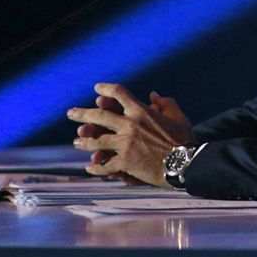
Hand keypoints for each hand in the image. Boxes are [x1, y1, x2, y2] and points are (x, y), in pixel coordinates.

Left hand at [67, 82, 195, 185]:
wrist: (184, 163)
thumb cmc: (183, 140)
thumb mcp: (178, 116)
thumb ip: (165, 103)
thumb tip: (152, 95)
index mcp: (141, 112)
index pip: (119, 93)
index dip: (106, 89)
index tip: (97, 89)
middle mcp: (129, 125)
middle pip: (99, 116)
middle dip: (82, 114)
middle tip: (71, 113)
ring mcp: (125, 144)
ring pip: (96, 141)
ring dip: (84, 142)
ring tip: (77, 142)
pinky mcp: (125, 162)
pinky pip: (105, 165)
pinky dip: (96, 167)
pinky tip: (89, 167)